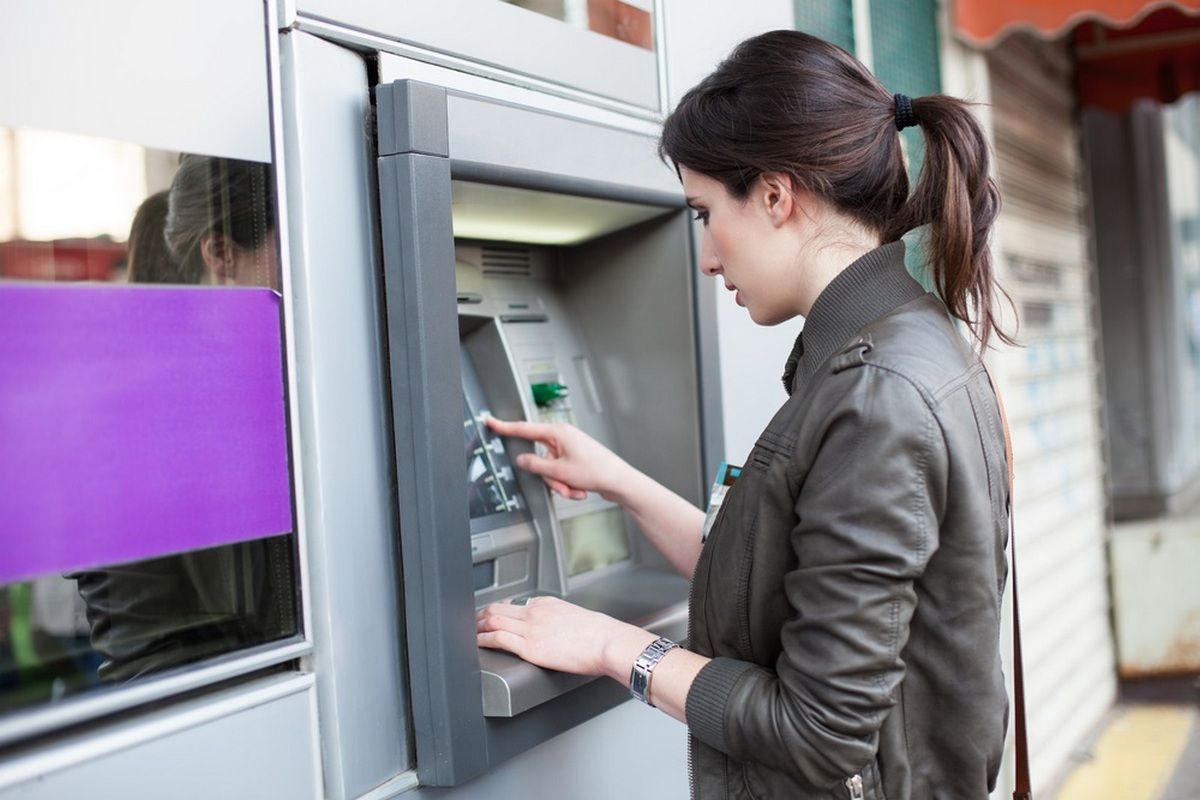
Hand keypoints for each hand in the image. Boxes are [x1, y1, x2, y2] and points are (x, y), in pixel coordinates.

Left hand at [476, 596, 655, 679]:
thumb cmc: (601, 635)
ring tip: (471, 632)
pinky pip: (498, 639)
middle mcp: (536, 612)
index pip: (517, 605)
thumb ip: (562, 620)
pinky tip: (477, 642)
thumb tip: (559, 631)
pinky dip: (483, 639)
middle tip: (474, 621)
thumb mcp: (579, 618)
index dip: (501, 610)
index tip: (495, 615)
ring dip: (478, 626)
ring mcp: (532, 629)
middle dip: (482, 614)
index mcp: (548, 604)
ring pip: (494, 621)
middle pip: (499, 608)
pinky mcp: (530, 647)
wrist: (608, 642)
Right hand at [486, 417, 631, 501]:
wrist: (620, 482)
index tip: (490, 421)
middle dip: (550, 477)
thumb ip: (535, 465)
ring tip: (576, 489)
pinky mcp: (575, 460)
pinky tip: (581, 490)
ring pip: (550, 471)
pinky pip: (561, 475)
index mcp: (558, 433)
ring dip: (561, 484)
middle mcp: (563, 438)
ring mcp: (570, 449)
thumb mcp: (559, 471)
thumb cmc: (597, 471)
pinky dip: (568, 485)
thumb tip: (521, 460)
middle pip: (540, 459)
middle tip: (563, 484)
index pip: (525, 429)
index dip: (505, 427)